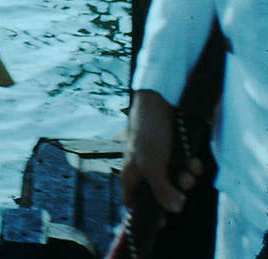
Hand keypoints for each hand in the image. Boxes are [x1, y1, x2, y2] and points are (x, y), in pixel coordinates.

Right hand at [122, 90, 199, 213]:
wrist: (160, 102)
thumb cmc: (147, 133)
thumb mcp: (152, 165)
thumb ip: (162, 189)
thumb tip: (175, 211)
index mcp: (131, 175)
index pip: (134, 202)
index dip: (147, 213)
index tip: (163, 221)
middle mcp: (145, 171)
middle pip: (161, 194)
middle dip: (174, 192)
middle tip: (181, 190)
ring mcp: (161, 162)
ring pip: (176, 181)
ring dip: (186, 177)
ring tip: (188, 168)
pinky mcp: (175, 153)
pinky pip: (185, 168)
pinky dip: (191, 166)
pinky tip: (192, 158)